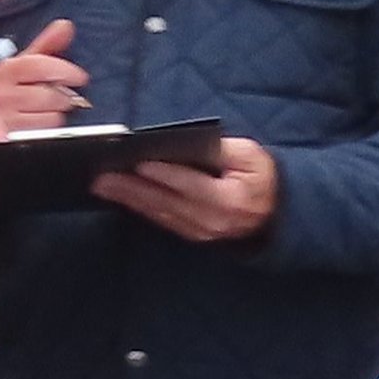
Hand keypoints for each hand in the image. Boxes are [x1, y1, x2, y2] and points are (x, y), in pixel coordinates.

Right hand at [0, 26, 84, 131]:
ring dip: (56, 111)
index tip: (78, 76)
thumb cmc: (1, 88)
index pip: (39, 67)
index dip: (64, 70)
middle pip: (49, 94)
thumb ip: (43, 44)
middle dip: (62, 94)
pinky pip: (44, 132)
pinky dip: (48, 126)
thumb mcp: (18, 63)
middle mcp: (0, 96)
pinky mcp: (10, 137)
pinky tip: (40, 119)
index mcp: (1, 72)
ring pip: (51, 117)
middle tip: (61, 93)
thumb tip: (65, 27)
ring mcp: (4, 119)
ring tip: (47, 106)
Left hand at [91, 130, 278, 245]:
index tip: (137, 163)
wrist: (276, 212)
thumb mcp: (250, 155)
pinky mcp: (192, 236)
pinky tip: (121, 197)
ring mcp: (201, 233)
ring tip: (102, 185)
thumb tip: (186, 143)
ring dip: (128, 199)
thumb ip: (221, 149)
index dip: (163, 174)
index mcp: (229, 200)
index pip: (190, 184)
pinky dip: (140, 208)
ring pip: (159, 213)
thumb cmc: (262, 177)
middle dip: (131, 189)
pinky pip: (161, 220)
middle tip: (101, 178)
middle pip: (165, 202)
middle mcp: (212, 221)